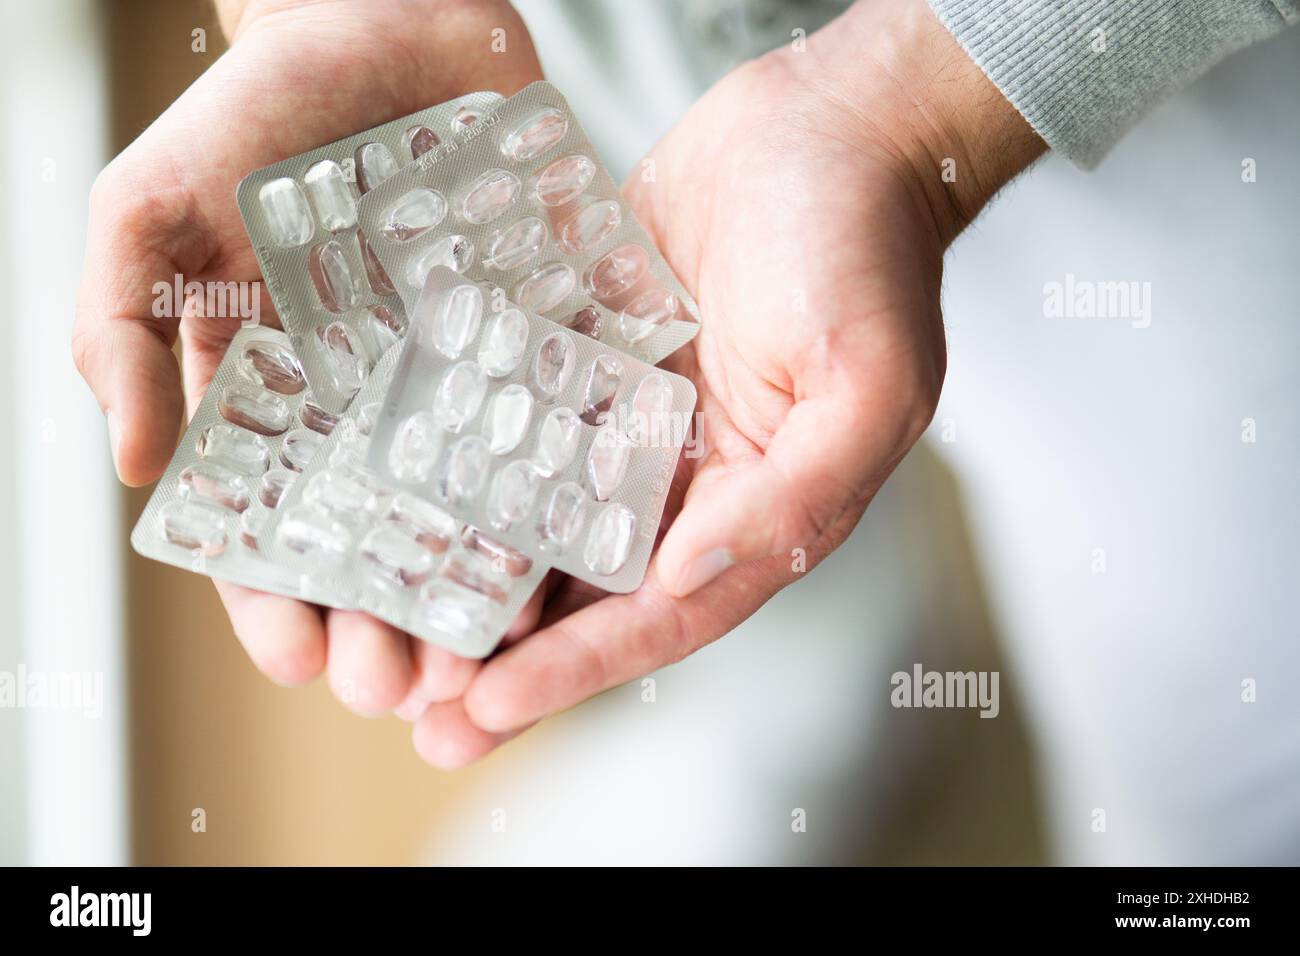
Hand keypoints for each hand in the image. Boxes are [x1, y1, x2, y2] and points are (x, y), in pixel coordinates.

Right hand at [73, 0, 545, 710]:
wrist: (382, 19)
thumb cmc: (256, 117)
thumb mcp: (149, 212)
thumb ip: (119, 331)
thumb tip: (131, 469)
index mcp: (274, 397)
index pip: (269, 523)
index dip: (276, 598)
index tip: (299, 658)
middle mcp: (368, 405)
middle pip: (374, 540)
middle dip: (381, 620)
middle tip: (399, 686)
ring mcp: (456, 376)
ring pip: (466, 506)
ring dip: (469, 587)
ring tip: (481, 651)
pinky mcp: (533, 337)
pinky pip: (546, 429)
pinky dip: (552, 492)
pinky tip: (561, 548)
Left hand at [407, 0, 1044, 766]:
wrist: (827, 126)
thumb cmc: (864, 250)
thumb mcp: (865, 384)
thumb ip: (795, 495)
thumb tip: (686, 575)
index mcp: (754, 508)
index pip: (658, 617)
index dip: (573, 671)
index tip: (486, 713)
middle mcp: (685, 479)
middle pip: (584, 588)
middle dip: (502, 653)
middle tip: (412, 706)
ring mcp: (630, 418)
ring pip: (536, 515)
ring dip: (468, 573)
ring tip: (382, 626)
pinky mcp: (586, 353)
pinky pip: (515, 416)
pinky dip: (462, 460)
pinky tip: (394, 490)